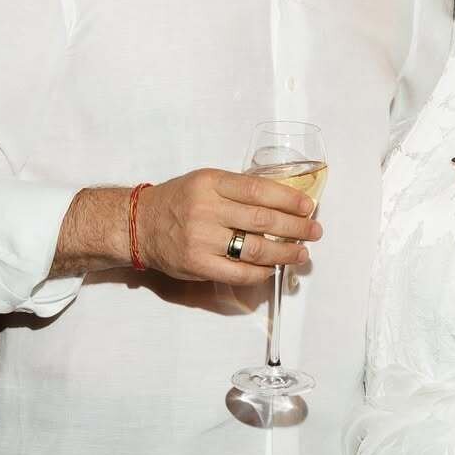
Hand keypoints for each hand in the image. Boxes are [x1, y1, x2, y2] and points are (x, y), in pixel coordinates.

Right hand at [136, 167, 322, 284]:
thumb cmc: (179, 200)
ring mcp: (201, 239)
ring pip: (254, 249)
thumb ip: (238, 190)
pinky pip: (238, 272)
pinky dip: (261, 272)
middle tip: (314, 231)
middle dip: (295, 227)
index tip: (308, 206)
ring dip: (284, 253)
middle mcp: (206, 209)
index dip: (288, 199)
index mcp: (211, 183)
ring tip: (301, 253)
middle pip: (262, 220)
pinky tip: (273, 268)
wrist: (140, 224)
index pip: (258, 190)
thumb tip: (283, 202)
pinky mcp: (197, 265)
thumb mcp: (205, 182)